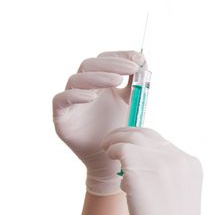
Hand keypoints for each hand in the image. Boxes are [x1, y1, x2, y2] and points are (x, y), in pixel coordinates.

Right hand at [52, 51, 146, 194]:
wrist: (110, 158)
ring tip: (116, 80)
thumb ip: (135, 84)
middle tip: (130, 69)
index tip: (138, 59)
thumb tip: (143, 62)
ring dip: (97, 77)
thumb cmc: (120, 129)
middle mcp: (84, 87)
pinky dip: (75, 95)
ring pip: (76, 79)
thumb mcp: (132, 104)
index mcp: (100, 81)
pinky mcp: (61, 116)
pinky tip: (91, 97)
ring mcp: (71, 100)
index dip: (120, 56)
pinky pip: (61, 100)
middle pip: (90, 65)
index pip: (105, 59)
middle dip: (112, 64)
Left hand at [101, 127, 209, 214]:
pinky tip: (110, 159)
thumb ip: (168, 173)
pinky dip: (113, 153)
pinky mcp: (140, 170)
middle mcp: (178, 158)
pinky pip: (121, 151)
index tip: (130, 146)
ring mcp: (160, 163)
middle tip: (112, 142)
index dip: (143, 142)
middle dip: (127, 135)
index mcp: (191, 164)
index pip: (162, 142)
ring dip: (116, 141)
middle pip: (147, 134)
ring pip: (131, 138)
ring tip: (107, 149)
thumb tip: (140, 163)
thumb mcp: (181, 192)